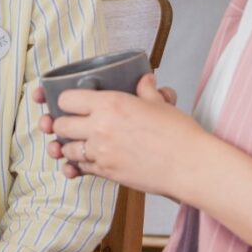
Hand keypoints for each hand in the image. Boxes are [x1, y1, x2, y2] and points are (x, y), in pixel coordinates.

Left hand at [33, 75, 202, 197]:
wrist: (191, 166)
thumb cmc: (178, 133)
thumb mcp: (159, 103)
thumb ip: (145, 89)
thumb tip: (144, 79)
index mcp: (109, 104)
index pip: (66, 99)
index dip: (65, 101)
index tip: (71, 103)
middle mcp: (99, 127)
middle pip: (60, 125)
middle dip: (61, 124)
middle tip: (70, 124)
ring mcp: (101, 152)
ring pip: (67, 149)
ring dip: (69, 146)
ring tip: (78, 143)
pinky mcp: (108, 173)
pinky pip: (82, 168)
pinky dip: (80, 165)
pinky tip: (86, 161)